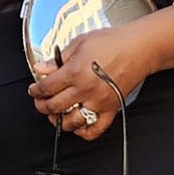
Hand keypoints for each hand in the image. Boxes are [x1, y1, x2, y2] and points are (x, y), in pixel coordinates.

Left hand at [26, 24, 151, 139]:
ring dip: (59, 121)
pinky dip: (84, 132)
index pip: (46, 88)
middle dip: (41, 106)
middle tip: (40, 102)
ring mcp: (98, 102)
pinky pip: (96, 129)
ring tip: (55, 114)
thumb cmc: (113, 41)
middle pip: (54, 107)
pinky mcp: (111, 109)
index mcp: (74, 72)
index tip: (34, 90)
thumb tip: (41, 68)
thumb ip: (58, 59)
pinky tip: (78, 126)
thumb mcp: (80, 42)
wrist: (139, 48)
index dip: (35, 90)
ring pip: (71, 122)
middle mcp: (85, 90)